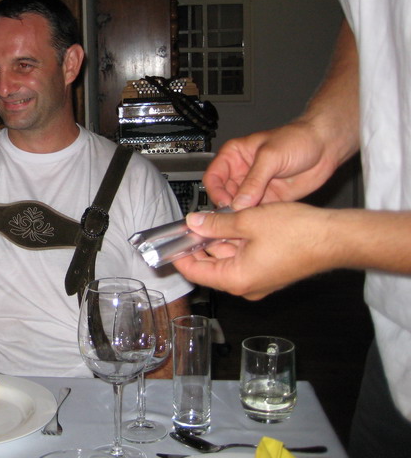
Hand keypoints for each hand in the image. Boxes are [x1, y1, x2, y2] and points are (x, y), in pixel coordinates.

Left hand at [174, 203, 335, 299]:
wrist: (335, 238)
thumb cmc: (299, 234)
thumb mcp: (248, 221)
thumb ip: (216, 224)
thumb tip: (194, 223)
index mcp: (237, 279)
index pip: (195, 272)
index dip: (179, 255)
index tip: (170, 241)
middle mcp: (246, 285)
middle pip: (210, 266)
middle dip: (198, 244)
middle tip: (189, 223)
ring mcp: (258, 280)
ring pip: (227, 259)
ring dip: (217, 240)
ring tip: (211, 218)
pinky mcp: (269, 272)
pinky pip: (242, 258)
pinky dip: (234, 243)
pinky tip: (232, 223)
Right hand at [204, 120, 342, 209]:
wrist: (326, 146)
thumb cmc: (298, 139)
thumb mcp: (270, 157)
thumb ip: (254, 181)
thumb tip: (238, 203)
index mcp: (234, 156)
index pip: (213, 178)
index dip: (216, 192)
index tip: (225, 204)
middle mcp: (241, 173)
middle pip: (223, 195)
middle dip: (227, 207)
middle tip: (234, 218)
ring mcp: (255, 188)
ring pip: (238, 206)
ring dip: (241, 215)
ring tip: (247, 222)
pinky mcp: (269, 199)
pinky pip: (256, 212)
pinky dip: (256, 219)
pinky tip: (259, 223)